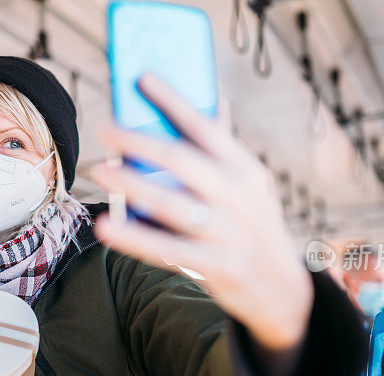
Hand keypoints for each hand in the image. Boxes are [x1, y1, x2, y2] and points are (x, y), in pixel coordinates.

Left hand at [91, 74, 312, 351]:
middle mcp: (240, 198)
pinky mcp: (219, 268)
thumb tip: (213, 103)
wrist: (283, 291)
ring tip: (100, 170)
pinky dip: (135, 239)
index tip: (142, 77)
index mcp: (246, 170)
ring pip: (172, 204)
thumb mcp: (250, 188)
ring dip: (132, 184)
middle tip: (105, 128)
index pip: (207, 128)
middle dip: (141, 141)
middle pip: (183, 162)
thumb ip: (225, 152)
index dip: (174, 100)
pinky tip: (107, 227)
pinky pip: (169, 251)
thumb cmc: (254, 227)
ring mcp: (230, 234)